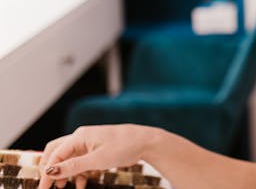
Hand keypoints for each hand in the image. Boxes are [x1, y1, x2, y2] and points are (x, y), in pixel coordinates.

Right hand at [38, 124, 156, 188]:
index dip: (47, 172)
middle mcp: (81, 138)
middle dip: (52, 169)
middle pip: (57, 153)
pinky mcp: (97, 150)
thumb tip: (52, 170)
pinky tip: (80, 183)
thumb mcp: (97, 160)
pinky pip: (81, 161)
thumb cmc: (124, 146)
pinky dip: (78, 173)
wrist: (146, 142)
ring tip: (64, 187)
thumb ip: (74, 166)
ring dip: (65, 173)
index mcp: (79, 136)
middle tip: (50, 186)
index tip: (43, 188)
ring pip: (69, 158)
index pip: (54, 155)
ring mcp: (89, 143)